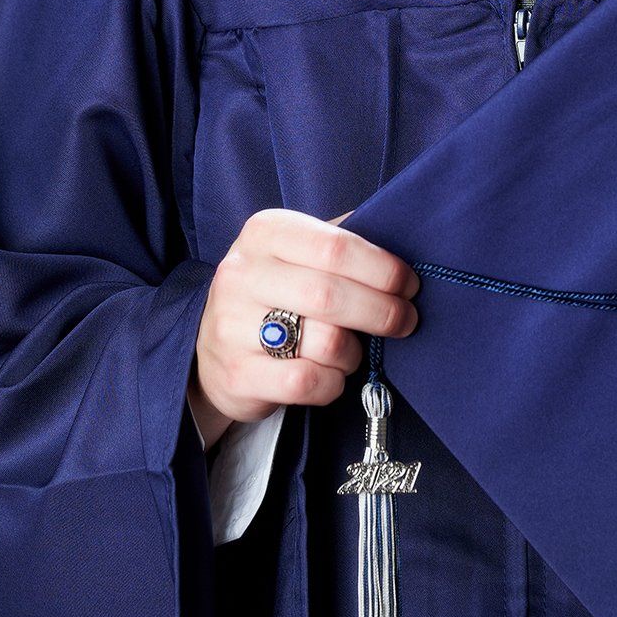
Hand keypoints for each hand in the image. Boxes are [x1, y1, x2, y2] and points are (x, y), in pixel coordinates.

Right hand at [189, 207, 418, 448]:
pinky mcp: (236, 374)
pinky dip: (333, 383)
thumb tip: (400, 237)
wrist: (208, 345)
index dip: (382, 268)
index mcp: (265, 233)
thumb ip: (339, 243)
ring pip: (324, 342)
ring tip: (353, 349)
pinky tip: (332, 374)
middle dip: (382, 311)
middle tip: (406, 320)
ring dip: (354, 351)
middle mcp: (242, 274)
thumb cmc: (273, 290)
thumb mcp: (296, 251)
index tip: (408, 284)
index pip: (335, 246)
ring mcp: (233, 326)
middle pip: (330, 294)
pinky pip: (307, 383)